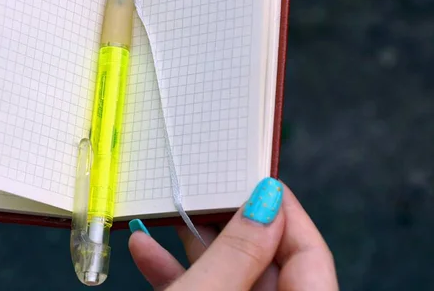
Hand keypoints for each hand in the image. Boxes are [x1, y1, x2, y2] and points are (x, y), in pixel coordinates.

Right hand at [128, 178, 337, 289]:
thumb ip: (237, 253)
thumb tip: (267, 199)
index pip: (311, 256)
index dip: (285, 213)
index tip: (257, 180)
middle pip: (265, 261)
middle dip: (227, 225)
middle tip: (205, 191)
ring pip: (230, 276)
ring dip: (193, 246)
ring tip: (168, 213)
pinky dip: (176, 274)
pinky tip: (145, 250)